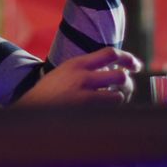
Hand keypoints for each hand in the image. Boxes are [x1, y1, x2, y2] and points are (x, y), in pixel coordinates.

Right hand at [16, 47, 141, 105]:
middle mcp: (82, 76)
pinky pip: (108, 110)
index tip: (135, 65)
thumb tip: (111, 69)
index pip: (111, 53)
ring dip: (120, 99)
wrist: (31, 109)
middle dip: (127, 83)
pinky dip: (111, 111)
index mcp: (77, 63)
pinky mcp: (84, 110)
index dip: (127, 58)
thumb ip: (85, 68)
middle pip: (120, 75)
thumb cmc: (48, 93)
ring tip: (114, 103)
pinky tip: (104, 113)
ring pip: (118, 95)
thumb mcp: (64, 72)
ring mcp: (83, 94)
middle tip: (126, 89)